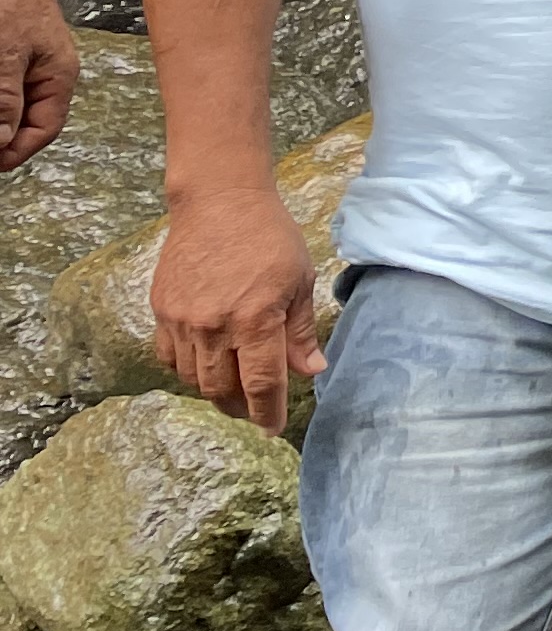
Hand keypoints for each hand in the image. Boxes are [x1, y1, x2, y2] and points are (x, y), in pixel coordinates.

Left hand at [0, 0, 76, 173]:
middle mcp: (47, 74)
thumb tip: (1, 144)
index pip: (44, 130)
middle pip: (26, 121)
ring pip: (11, 105)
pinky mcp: (9, 56)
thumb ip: (4, 102)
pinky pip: (5, 88)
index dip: (15, 152)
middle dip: (2, 134)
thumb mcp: (5, 57)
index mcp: (59, 77)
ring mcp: (27, 65)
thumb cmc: (10, 1)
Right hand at [152, 185, 325, 429]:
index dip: (267, 411)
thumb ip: (300, 331)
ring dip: (213, 391)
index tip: (273, 428)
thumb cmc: (269, 237)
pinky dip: (186, 369)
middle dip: (240, 408)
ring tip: (232, 391)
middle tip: (254, 411)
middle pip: (221, 389)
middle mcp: (213, 326)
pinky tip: (204, 365)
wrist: (219, 202)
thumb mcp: (299, 280)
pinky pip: (168, 356)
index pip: (260, 383)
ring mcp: (182, 320)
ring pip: (192, 378)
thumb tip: (312, 371)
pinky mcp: (161, 311)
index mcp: (254, 320)